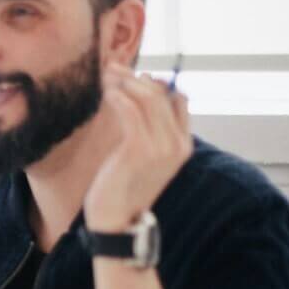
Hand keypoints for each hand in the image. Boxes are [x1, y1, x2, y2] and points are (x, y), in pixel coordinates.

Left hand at [84, 62, 192, 231]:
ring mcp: (161, 147)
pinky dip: (118, 96)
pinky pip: (131, 111)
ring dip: (124, 81)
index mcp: (182, 146)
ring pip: (147, 99)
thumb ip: (147, 132)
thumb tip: (138, 101)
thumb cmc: (122, 188)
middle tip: (113, 67)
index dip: (157, 84)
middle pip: (162, 95)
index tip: (134, 77)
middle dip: (136, 77)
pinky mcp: (139, 149)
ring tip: (106, 74)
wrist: (115, 221)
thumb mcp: (141, 158)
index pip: (179, 101)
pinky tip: (106, 92)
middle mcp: (177, 144)